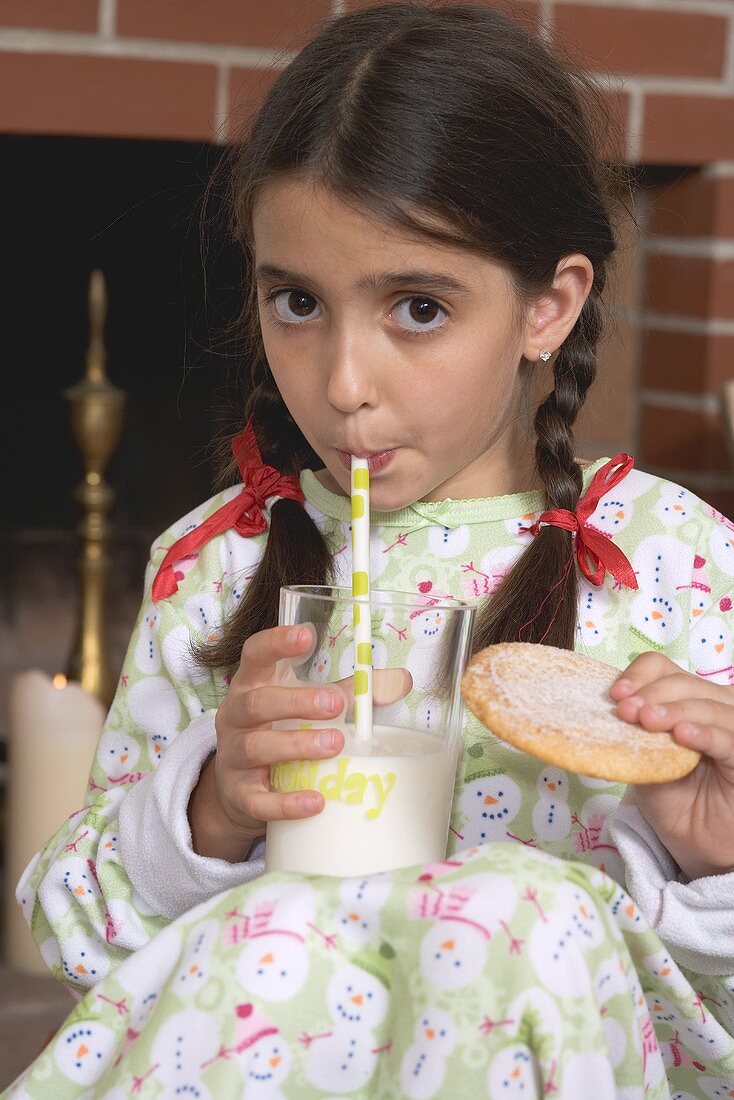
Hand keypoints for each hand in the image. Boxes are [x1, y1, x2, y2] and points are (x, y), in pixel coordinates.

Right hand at [189, 625, 409, 861]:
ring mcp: (233, 757)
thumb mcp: (308, 706)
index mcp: (253, 685)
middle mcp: (235, 717)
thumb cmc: (279, 732)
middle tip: (336, 704)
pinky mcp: (238, 796)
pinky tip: (316, 802)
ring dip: (296, 745)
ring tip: (335, 744)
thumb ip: (350, 692)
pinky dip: (286, 802)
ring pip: (256, 747)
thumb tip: (402, 680)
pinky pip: (258, 800)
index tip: (306, 636)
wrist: (239, 790)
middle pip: (257, 703)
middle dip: (296, 701)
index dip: (276, 643)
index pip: (255, 654)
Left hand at [610, 652, 733, 879]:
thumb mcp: (644, 762)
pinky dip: (704, 732)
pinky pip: (728, 739)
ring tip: (647, 720)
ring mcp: (731, 730)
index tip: (615, 694)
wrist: (697, 846)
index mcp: (683, 700)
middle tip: (625, 711)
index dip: (639, 675)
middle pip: (684, 682)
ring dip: (674, 710)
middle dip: (650, 693)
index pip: (662, 668)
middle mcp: (712, 707)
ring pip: (707, 705)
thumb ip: (634, 735)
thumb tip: (606, 710)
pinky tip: (683, 734)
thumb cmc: (673, 801)